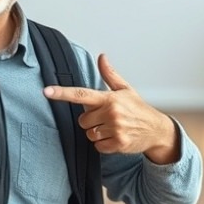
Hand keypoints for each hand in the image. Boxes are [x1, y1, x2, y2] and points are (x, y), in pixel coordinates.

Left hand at [43, 54, 178, 163]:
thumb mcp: (125, 89)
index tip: (46, 91)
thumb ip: (110, 75)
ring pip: (89, 134)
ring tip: (112, 128)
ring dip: (98, 133)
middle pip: (82, 120)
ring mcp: (115, 129)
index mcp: (110, 98)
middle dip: (91, 120)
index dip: (62, 93)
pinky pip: (98, 146)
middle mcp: (111, 113)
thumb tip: (102, 57)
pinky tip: (115, 138)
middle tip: (106, 118)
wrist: (157, 130)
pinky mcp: (118, 144)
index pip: (81, 95)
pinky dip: (104, 144)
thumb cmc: (138, 109)